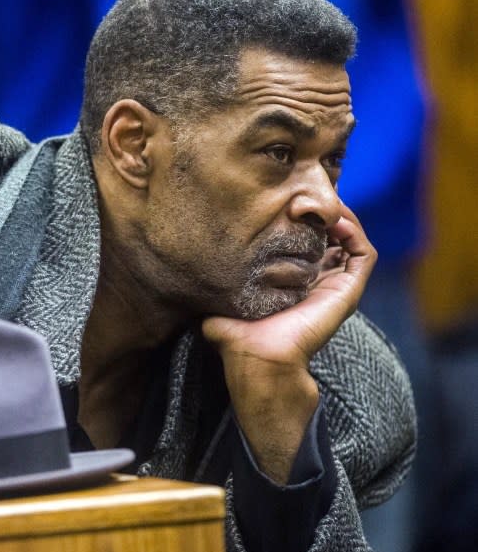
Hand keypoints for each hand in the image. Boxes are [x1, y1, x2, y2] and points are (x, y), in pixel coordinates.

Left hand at [202, 204, 376, 482]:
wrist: (258, 358)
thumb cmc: (237, 333)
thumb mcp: (220, 298)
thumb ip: (210, 280)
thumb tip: (187, 263)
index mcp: (292, 278)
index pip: (304, 238)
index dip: (299, 216)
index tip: (284, 199)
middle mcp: (316, 279)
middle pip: (330, 233)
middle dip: (321, 209)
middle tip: (305, 194)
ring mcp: (335, 284)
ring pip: (351, 239)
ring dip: (342, 216)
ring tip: (324, 203)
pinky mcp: (348, 290)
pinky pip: (364, 254)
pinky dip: (355, 233)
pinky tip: (336, 221)